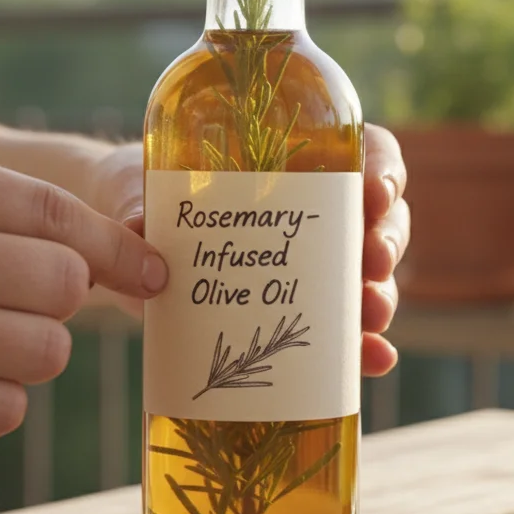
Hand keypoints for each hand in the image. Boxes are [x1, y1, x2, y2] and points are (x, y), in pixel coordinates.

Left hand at [90, 124, 409, 377]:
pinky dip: (365, 348)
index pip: (366, 153)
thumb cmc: (145, 193)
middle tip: (372, 260)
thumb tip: (140, 226)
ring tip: (373, 314)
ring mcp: (313, 268)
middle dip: (386, 241)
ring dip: (381, 295)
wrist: (128, 239)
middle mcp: (320, 213)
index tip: (373, 191)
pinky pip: (343, 331)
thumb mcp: (141, 190)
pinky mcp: (296, 315)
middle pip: (380, 220)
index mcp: (301, 162)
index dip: (383, 169)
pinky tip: (376, 360)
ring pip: (370, 277)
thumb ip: (140, 206)